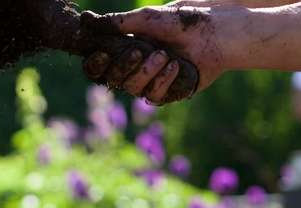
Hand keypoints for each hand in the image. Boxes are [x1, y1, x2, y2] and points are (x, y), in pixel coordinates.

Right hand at [83, 3, 244, 104]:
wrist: (215, 35)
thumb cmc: (182, 22)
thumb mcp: (145, 18)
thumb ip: (116, 23)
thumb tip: (84, 20)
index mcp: (125, 50)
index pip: (99, 67)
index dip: (96, 65)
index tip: (101, 55)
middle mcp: (135, 68)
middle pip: (114, 79)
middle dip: (126, 66)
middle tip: (142, 50)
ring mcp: (151, 82)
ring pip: (133, 88)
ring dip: (148, 72)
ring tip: (166, 55)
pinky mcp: (168, 93)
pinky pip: (154, 96)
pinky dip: (163, 80)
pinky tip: (176, 66)